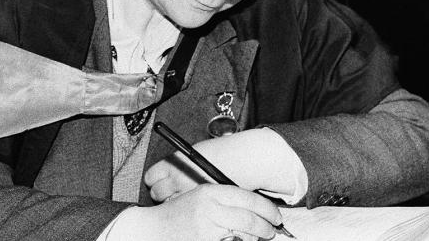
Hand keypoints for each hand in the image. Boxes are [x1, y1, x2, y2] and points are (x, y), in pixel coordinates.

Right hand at [107, 184, 281, 240]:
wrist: (152, 229)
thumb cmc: (178, 214)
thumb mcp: (201, 197)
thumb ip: (225, 200)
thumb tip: (256, 209)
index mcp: (210, 192)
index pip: (248, 198)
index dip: (267, 209)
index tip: (276, 216)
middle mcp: (209, 209)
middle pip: (250, 219)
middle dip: (266, 228)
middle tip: (271, 231)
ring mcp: (207, 229)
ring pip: (244, 236)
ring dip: (254, 239)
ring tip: (255, 238)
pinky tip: (236, 240)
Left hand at [145, 128, 298, 201]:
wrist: (243, 159)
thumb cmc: (222, 153)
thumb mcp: (194, 152)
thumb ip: (178, 163)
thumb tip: (167, 171)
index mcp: (174, 162)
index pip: (151, 177)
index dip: (154, 180)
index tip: (158, 182)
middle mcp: (178, 178)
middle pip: (157, 193)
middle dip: (161, 193)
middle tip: (170, 192)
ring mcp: (188, 192)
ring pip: (170, 204)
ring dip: (174, 201)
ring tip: (184, 198)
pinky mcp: (200, 203)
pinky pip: (186, 210)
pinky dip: (188, 209)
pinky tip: (195, 204)